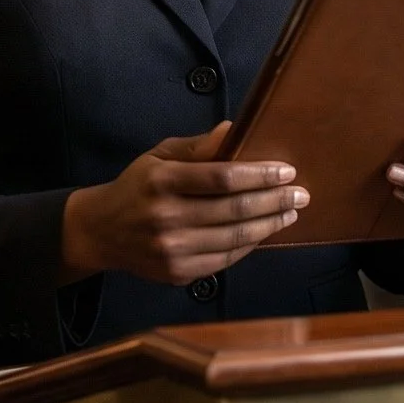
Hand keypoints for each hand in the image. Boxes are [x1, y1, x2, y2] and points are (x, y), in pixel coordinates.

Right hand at [61, 123, 305, 286]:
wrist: (103, 231)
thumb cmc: (138, 187)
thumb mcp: (160, 156)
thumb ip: (199, 147)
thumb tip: (234, 130)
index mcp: (161, 181)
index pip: (222, 178)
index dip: (259, 175)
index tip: (286, 171)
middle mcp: (166, 217)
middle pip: (234, 210)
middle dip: (275, 201)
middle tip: (301, 194)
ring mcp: (172, 250)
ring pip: (235, 238)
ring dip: (270, 225)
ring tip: (290, 212)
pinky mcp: (178, 272)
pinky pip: (226, 260)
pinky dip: (250, 245)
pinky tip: (265, 231)